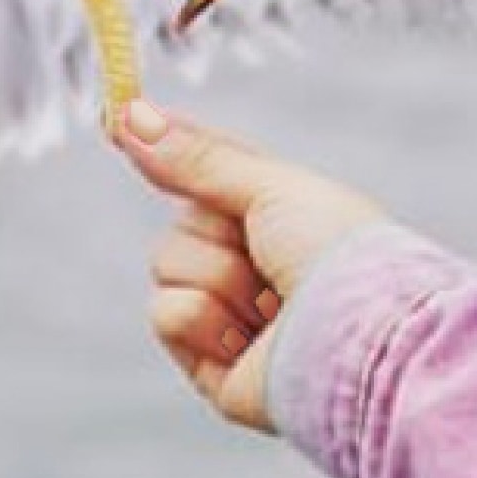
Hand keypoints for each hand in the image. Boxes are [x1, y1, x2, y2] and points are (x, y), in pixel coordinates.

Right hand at [113, 100, 386, 433]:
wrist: (359, 337)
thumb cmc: (337, 254)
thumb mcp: (270, 186)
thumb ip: (197, 157)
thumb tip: (129, 113)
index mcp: (280, 218)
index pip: (207, 175)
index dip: (169, 151)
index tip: (117, 120)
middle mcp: (257, 266)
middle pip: (181, 223)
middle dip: (214, 233)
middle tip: (266, 253)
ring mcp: (234, 316)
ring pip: (166, 267)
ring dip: (216, 278)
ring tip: (270, 305)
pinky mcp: (214, 364)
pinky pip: (165, 315)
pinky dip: (203, 321)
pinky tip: (250, 339)